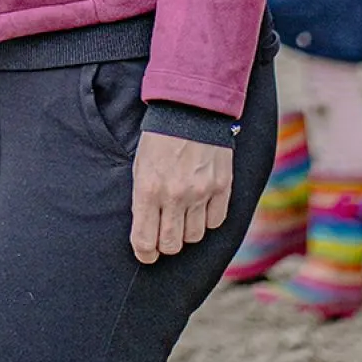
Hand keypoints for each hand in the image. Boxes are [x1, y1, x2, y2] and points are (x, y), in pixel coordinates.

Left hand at [130, 131, 232, 263]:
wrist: (190, 108)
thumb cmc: (159, 137)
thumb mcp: (140, 166)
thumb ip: (143, 200)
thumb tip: (146, 230)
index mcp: (148, 189)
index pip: (144, 240)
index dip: (144, 253)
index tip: (145, 253)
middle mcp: (175, 195)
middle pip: (171, 245)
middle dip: (164, 245)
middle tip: (163, 235)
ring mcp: (201, 193)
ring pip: (194, 236)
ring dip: (186, 230)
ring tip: (181, 214)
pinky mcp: (222, 188)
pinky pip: (215, 222)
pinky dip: (207, 219)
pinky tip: (200, 206)